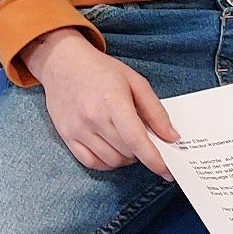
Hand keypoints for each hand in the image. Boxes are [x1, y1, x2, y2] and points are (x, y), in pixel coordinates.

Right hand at [26, 27, 177, 176]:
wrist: (61, 62)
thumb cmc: (100, 70)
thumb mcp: (135, 81)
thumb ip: (155, 110)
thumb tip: (172, 137)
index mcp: (113, 101)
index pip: (136, 140)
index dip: (154, 159)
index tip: (167, 171)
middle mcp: (93, 117)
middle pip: (127, 153)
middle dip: (141, 152)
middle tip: (143, 139)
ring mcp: (77, 128)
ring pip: (111, 161)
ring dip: (125, 158)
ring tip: (127, 142)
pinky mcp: (66, 135)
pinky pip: (91, 162)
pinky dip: (107, 163)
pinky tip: (112, 150)